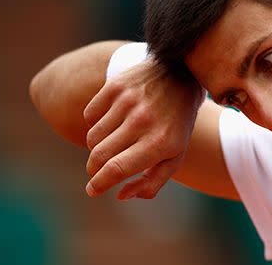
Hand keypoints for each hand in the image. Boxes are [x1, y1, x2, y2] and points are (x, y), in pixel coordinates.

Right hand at [83, 60, 204, 199]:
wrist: (182, 75)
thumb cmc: (177, 123)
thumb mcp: (176, 155)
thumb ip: (152, 182)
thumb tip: (121, 195)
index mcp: (160, 142)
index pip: (117, 169)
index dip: (99, 184)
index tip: (92, 190)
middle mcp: (142, 121)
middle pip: (99, 156)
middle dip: (94, 170)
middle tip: (98, 171)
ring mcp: (128, 101)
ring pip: (92, 137)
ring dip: (96, 147)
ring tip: (111, 144)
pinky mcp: (116, 86)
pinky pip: (89, 115)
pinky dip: (95, 124)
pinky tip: (111, 122)